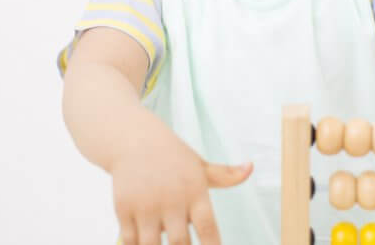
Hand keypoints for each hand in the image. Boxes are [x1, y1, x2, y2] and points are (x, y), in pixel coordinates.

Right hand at [110, 127, 251, 244]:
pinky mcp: (124, 209)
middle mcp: (171, 200)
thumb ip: (226, 174)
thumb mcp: (199, 165)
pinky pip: (130, 241)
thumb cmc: (172, 158)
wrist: (133, 140)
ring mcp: (145, 205)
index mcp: (194, 191)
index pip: (208, 228)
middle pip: (180, 243)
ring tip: (163, 242)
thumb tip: (250, 167)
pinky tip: (144, 241)